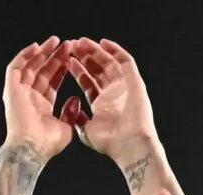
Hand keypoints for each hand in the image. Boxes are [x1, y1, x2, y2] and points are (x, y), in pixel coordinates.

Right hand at [4, 37, 78, 156]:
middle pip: (42, 72)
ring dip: (42, 53)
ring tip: (55, 41)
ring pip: (30, 66)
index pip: (52, 82)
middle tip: (68, 44)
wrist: (32, 148)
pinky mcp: (11, 89)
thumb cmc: (48, 144)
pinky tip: (37, 47)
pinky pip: (15, 68)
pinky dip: (24, 56)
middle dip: (55, 57)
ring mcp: (19, 93)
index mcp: (42, 107)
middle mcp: (29, 98)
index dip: (62, 69)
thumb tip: (76, 100)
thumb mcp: (67, 127)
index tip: (73, 58)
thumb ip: (71, 112)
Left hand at [67, 38, 155, 162]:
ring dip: (96, 51)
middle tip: (72, 46)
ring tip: (82, 42)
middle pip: (98, 69)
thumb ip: (77, 117)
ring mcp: (125, 86)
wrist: (129, 144)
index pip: (88, 82)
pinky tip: (102, 43)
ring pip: (109, 62)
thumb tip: (70, 106)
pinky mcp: (135, 81)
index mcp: (102, 104)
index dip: (78, 71)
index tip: (67, 60)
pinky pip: (125, 61)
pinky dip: (115, 50)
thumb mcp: (85, 130)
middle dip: (85, 57)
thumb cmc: (109, 142)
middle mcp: (114, 93)